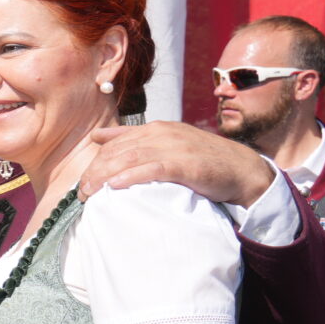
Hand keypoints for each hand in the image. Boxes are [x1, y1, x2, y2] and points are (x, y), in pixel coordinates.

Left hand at [80, 122, 277, 206]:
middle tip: (81, 193)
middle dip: (95, 172)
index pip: (115, 144)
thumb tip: (98, 137)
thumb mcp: (167, 144)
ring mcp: (175, 147)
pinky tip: (116, 186)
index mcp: (156, 129)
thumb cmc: (203, 160)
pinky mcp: (187, 164)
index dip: (95, 163)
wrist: (243, 170)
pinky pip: (154, 168)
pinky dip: (132, 176)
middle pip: (118, 152)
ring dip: (106, 176)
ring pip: (130, 159)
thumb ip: (133, 140)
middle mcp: (163, 134)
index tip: (81, 183)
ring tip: (90, 194)